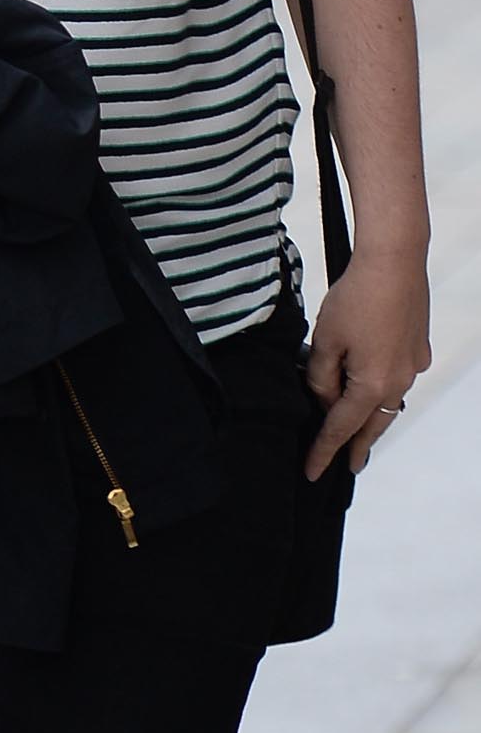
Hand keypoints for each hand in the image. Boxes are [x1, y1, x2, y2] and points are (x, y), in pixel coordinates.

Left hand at [302, 248, 431, 476]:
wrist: (395, 260)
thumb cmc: (356, 297)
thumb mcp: (324, 341)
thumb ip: (320, 378)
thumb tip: (325, 398)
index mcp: (372, 385)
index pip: (340, 428)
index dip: (323, 451)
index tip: (312, 472)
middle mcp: (399, 381)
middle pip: (374, 425)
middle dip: (358, 447)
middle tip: (348, 467)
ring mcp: (414, 365)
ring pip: (389, 403)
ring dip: (373, 419)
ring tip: (359, 433)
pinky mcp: (420, 348)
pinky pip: (399, 379)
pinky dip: (384, 390)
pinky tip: (374, 386)